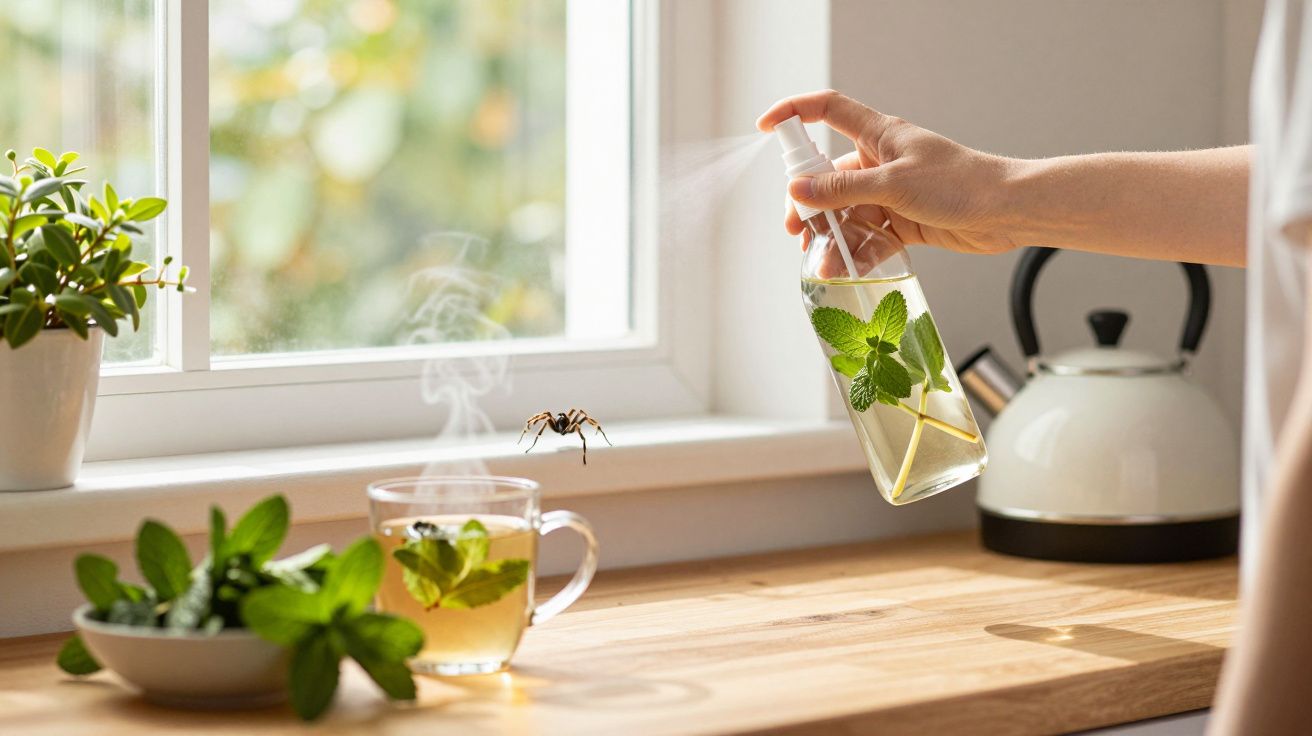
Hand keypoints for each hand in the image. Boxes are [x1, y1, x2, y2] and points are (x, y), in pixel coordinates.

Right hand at [757, 90, 1023, 254]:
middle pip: (828, 176)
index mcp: (879, 135)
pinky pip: (867, 237)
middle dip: (808, 204)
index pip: (827, 111)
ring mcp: (890, 193)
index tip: (766, 127)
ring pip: (846, 214)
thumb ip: (843, 189)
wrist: (1006, 212)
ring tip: (821, 261)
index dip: (794, 113)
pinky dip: (855, 253)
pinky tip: (845, 268)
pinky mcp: (902, 222)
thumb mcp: (893, 184)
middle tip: (797, 228)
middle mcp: (880, 162)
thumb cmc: (961, 183)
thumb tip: (799, 190)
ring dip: (832, 237)